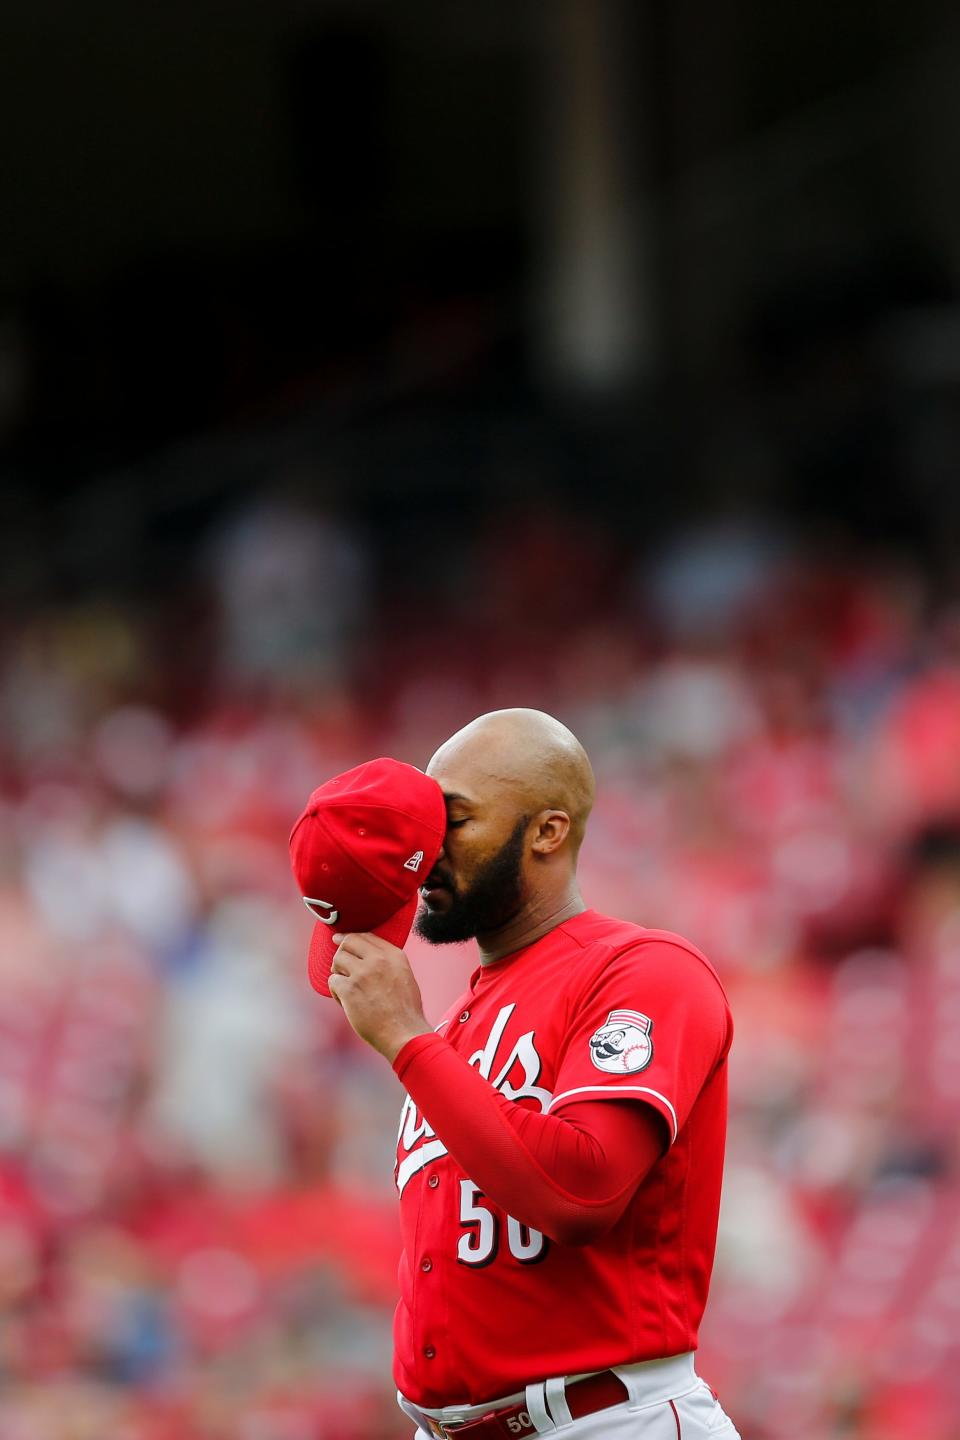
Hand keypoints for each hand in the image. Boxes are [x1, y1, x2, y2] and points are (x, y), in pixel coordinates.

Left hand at [328, 932, 430, 1061]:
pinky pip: (332, 981)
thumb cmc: (405, 1011)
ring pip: (337, 960)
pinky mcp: (349, 990)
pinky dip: (335, 991)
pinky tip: (345, 1002)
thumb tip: (368, 956)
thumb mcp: (405, 976)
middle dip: (341, 953)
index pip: (366, 936)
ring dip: (338, 973)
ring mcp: (362, 973)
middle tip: (340, 966)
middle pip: (348, 942)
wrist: (404, 1033)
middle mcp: (378, 960)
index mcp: (394, 955)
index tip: (342, 941)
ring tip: (346, 988)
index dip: (351, 938)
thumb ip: (388, 962)